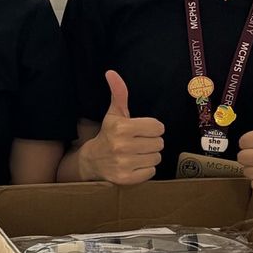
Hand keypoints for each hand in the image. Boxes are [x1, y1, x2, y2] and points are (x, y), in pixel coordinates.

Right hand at [80, 70, 164, 184]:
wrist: (92, 161)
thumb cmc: (108, 134)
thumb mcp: (114, 113)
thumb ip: (118, 93)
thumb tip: (111, 72)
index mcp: (121, 128)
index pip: (158, 127)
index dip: (152, 128)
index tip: (141, 130)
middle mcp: (122, 146)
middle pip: (159, 143)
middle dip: (151, 142)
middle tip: (138, 142)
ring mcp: (124, 164)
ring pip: (156, 157)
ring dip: (149, 155)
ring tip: (136, 153)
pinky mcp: (126, 179)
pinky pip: (151, 171)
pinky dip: (146, 169)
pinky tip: (134, 164)